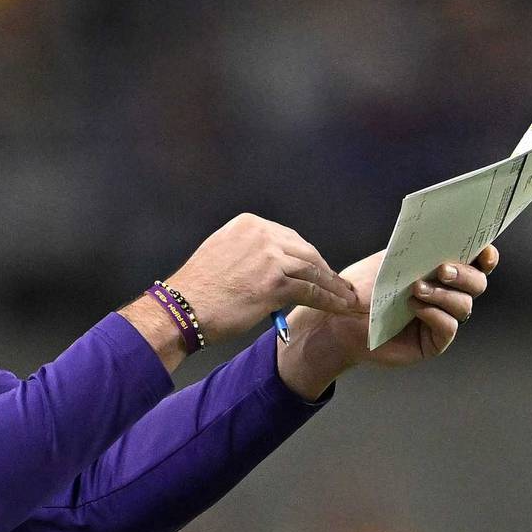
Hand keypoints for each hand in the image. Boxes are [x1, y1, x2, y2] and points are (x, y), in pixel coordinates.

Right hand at [119, 213, 362, 368]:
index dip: (307, 257)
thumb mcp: (222, 253)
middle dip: (324, 271)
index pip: (289, 238)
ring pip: (313, 271)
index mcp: (248, 224)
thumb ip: (250, 253)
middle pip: (305, 251)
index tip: (319, 270)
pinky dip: (329, 300)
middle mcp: (262, 234)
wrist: (183, 307)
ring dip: (333, 287)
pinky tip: (340, 308)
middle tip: (340, 285)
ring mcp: (270, 257)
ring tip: (348, 299)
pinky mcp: (276, 282)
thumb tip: (276, 268)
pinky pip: (312, 291)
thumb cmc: (198, 289)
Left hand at [276, 245, 499, 399]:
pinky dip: (435, 314)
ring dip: (444, 294)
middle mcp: (445, 295)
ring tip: (417, 289)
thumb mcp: (389, 261)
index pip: (473, 263)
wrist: (338, 319)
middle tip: (443, 269)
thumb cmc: (362, 289)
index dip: (484, 256)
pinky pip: (448, 327)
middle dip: (465, 274)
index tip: (485, 251)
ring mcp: (441, 319)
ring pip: (464, 305)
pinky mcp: (433, 342)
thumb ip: (417, 250)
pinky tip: (415, 308)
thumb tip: (442, 233)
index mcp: (438, 272)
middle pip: (477, 284)